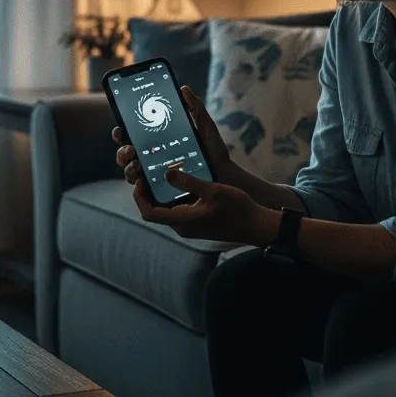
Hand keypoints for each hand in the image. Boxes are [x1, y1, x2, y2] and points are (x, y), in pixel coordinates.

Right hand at [112, 84, 235, 186]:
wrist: (225, 174)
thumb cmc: (213, 149)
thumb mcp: (205, 125)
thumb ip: (195, 107)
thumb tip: (183, 88)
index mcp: (157, 139)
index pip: (132, 134)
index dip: (121, 131)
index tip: (121, 128)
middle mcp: (151, 156)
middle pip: (125, 153)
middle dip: (122, 151)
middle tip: (130, 148)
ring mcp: (155, 173)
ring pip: (130, 172)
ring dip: (128, 167)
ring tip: (137, 164)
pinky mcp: (161, 189)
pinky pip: (144, 190)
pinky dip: (139, 186)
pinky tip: (143, 181)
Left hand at [132, 167, 279, 244]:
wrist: (256, 225)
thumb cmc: (236, 208)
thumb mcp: (212, 190)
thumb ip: (189, 182)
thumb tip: (166, 173)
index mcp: (182, 221)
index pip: (149, 213)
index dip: (139, 196)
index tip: (140, 178)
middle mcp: (181, 226)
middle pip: (154, 210)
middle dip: (147, 192)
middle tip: (147, 170)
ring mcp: (189, 226)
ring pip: (165, 209)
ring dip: (160, 193)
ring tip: (160, 171)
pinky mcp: (196, 223)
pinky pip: (177, 209)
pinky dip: (172, 196)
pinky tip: (179, 180)